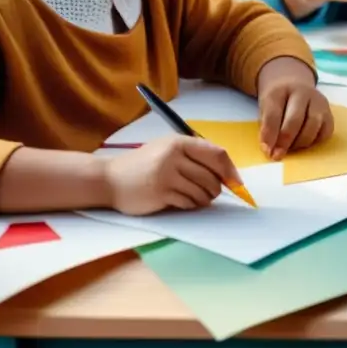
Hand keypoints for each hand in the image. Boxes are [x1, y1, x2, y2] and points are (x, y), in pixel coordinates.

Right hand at [104, 136, 239, 215]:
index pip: (216, 154)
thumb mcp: (167, 150)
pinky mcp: (160, 194)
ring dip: (204, 199)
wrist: (109, 179)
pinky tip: (183, 202)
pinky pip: (189, 203)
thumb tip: (227, 173)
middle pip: (212, 176)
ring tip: (195, 197)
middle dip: (217, 189)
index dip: (230, 170)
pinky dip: (191, 205)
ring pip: (202, 192)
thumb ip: (194, 156)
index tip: (236, 182)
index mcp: (179, 142)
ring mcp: (166, 175)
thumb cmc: (143, 165)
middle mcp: (173, 156)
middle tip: (212, 193)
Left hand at [258, 57, 333, 159]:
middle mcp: (303, 93)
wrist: (294, 84)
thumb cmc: (278, 100)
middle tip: (277, 155)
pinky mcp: (329, 113)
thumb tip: (269, 149)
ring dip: (300, 142)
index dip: (269, 134)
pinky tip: (303, 143)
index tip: (266, 150)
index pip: (274, 113)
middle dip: (285, 140)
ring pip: (312, 126)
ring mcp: (319, 102)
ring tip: (290, 148)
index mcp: (281, 90)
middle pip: (295, 119)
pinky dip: (314, 142)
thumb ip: (267, 126)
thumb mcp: (266, 107)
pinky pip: (325, 132)